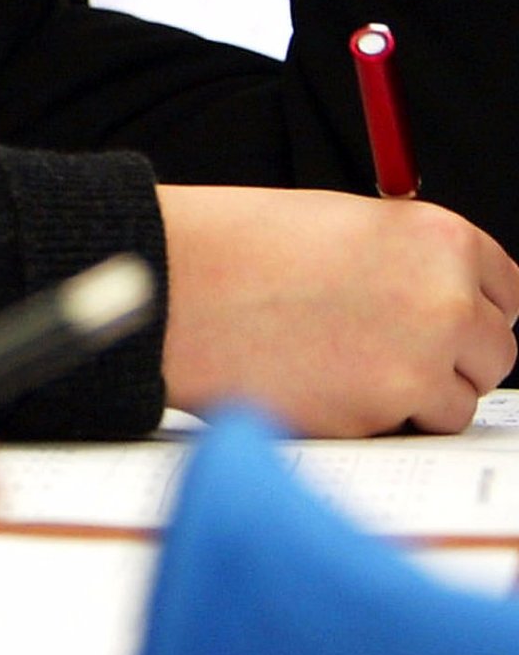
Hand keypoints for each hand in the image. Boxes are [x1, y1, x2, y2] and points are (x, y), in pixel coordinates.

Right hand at [158, 184, 518, 434]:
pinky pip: (404, 430)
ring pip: (457, 402)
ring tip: (342, 367)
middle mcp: (445, 299)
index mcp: (439, 238)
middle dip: (450, 357)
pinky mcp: (379, 416)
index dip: (470, 307)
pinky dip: (374, 420)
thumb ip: (405, 260)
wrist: (169, 283)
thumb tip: (441, 303)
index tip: (445, 320)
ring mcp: (417, 363)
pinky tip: (320, 385)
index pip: (508, 290)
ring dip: (414, 395)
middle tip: (387, 350)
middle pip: (494, 352)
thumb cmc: (235, 247)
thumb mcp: (341, 224)